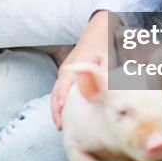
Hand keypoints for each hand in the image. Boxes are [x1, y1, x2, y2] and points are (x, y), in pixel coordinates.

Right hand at [51, 10, 110, 129]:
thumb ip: (103, 71)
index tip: (61, 115)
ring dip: (56, 108)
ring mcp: (64, 72)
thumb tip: (103, 86)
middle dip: (56, 110)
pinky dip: (58, 102)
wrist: (96, 32)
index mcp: (73, 67)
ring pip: (56, 93)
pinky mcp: (66, 74)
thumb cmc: (102, 46)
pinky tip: (62, 114)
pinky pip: (59, 91)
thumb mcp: (106, 57)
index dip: (61, 102)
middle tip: (60, 127)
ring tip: (59, 126)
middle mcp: (65, 70)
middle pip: (56, 93)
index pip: (64, 87)